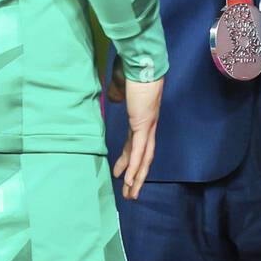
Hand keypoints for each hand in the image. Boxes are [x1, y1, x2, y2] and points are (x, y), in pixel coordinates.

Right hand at [112, 76, 162, 199]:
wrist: (142, 64)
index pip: (136, 145)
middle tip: (129, 193)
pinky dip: (135, 167)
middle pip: (143, 157)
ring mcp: (147, 127)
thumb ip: (117, 93)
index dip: (129, 160)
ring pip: (144, 160)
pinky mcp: (143, 126)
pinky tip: (130, 180)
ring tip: (130, 195)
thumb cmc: (131, 70)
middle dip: (136, 176)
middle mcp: (148, 126)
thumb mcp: (120, 85)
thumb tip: (112, 96)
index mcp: (142, 118)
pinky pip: (139, 152)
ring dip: (137, 179)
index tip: (121, 173)